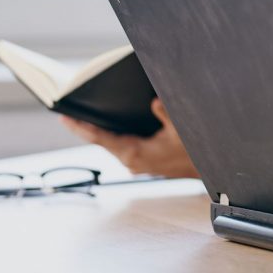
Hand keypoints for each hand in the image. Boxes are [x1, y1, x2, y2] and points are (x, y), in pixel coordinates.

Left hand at [60, 98, 199, 177]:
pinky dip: (114, 135)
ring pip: (111, 144)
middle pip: (102, 141)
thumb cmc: (194, 153)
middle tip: (69, 112)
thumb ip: (164, 112)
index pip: (100, 137)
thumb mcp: (180, 127)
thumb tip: (152, 100)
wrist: (208, 171)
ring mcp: (136, 163)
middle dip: (87, 127)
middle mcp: (131, 160)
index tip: (64, 116)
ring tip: (87, 116)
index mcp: (135, 152)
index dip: (81, 126)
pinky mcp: (143, 161)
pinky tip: (112, 125)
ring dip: (100, 132)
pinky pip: (122, 146)